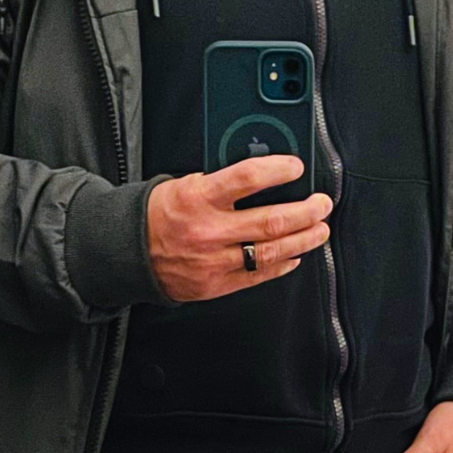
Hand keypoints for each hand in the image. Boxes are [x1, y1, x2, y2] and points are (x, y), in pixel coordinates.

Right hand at [146, 158, 331, 303]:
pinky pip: (258, 275)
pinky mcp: (217, 284)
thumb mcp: (184, 184)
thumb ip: (221, 181)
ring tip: (319, 229)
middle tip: (321, 204)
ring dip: (303, 240)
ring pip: (271, 251)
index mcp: (199, 199)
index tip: (296, 167)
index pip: (247, 178)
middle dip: (306, 212)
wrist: (130, 253)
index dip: (278, 171)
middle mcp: (209, 231)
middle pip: (271, 222)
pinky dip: (282, 264)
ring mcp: (215, 261)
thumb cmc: (160, 215)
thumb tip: (263, 173)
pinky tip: (295, 255)